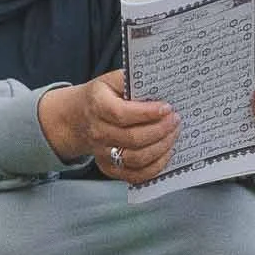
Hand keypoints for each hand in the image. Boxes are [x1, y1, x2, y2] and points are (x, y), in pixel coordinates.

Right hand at [39, 72, 178, 183]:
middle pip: (132, 138)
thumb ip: (133, 79)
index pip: (122, 114)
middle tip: (175, 120)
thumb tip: (159, 81)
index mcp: (98, 106)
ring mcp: (102, 153)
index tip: (167, 108)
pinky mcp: (109, 168)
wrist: (78, 118)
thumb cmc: (102, 97)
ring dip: (161, 148)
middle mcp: (98, 132)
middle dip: (160, 130)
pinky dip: (154, 167)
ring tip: (173, 134)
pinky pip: (134, 175)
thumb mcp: (113, 80)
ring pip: (135, 159)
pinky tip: (166, 153)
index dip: (147, 113)